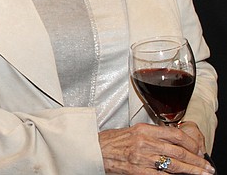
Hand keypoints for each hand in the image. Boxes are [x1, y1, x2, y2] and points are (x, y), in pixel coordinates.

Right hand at [99, 123, 213, 173]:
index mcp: (143, 129)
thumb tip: (172, 140)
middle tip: (206, 166)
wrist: (93, 150)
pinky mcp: (137, 170)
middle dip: (196, 160)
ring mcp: (141, 157)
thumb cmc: (111, 142)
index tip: (198, 149)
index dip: (191, 143)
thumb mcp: (132, 131)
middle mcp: (144, 142)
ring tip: (202, 173)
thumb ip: (151, 134)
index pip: (175, 134)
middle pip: (178, 150)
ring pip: (174, 164)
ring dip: (191, 170)